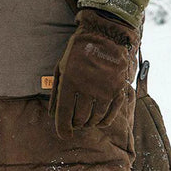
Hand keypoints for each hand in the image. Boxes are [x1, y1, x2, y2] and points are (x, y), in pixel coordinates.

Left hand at [49, 8, 138, 134]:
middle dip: (75, 124)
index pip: (65, 114)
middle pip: (80, 119)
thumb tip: (52, 115)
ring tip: (85, 119)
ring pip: (95, 119)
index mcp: (70, 81)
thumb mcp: (61, 68)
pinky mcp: (119, 90)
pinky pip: (110, 115)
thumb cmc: (79, 52)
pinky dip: (103, 121)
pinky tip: (98, 120)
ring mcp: (105, 90)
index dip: (63, 129)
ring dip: (89, 122)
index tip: (64, 135)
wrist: (106, 36)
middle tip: (74, 122)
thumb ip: (56, 92)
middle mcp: (88, 87)